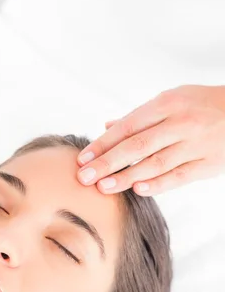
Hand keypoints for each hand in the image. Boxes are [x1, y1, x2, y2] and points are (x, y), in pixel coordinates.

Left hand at [76, 84, 224, 194]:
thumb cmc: (203, 106)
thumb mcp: (173, 100)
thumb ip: (140, 117)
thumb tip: (107, 127)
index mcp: (168, 103)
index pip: (128, 127)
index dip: (103, 144)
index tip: (82, 159)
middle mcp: (180, 123)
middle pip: (137, 146)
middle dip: (107, 163)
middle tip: (84, 177)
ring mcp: (195, 144)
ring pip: (155, 163)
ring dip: (126, 177)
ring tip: (104, 187)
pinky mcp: (208, 163)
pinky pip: (178, 176)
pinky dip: (158, 184)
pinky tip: (138, 190)